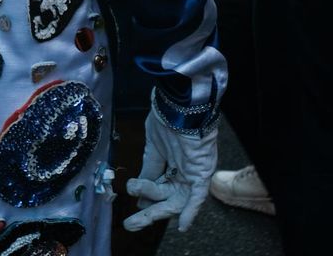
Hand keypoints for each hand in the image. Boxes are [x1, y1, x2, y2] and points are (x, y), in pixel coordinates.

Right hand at [124, 107, 216, 232]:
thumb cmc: (166, 120)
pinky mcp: (202, 175)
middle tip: (130, 224)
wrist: (180, 106)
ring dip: (160, 213)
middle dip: (148, 212)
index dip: (146, 198)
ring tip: (139, 222)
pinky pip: (198, 197)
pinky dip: (190, 211)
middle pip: (165, 198)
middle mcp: (181, 172)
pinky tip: (181, 225)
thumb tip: (137, 188)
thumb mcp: (153, 145)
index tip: (133, 206)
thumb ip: (149, 166)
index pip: (158, 187)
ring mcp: (191, 175)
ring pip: (177, 201)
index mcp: (170, 163)